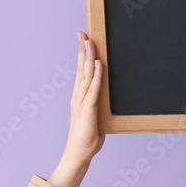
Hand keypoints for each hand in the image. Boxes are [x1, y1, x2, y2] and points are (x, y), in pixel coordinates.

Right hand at [48, 32, 104, 186]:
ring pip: (85, 74)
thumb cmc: (88, 139)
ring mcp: (82, 101)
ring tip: (88, 41)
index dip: (82, 56)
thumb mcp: (95, 118)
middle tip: (82, 33)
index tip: (83, 41)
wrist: (79, 153)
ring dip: (88, 57)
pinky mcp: (89, 108)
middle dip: (82, 49)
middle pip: (81, 68)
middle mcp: (79, 96)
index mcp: (80, 98)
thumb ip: (99, 108)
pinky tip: (98, 63)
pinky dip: (96, 75)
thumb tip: (106, 102)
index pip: (81, 72)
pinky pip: (94, 88)